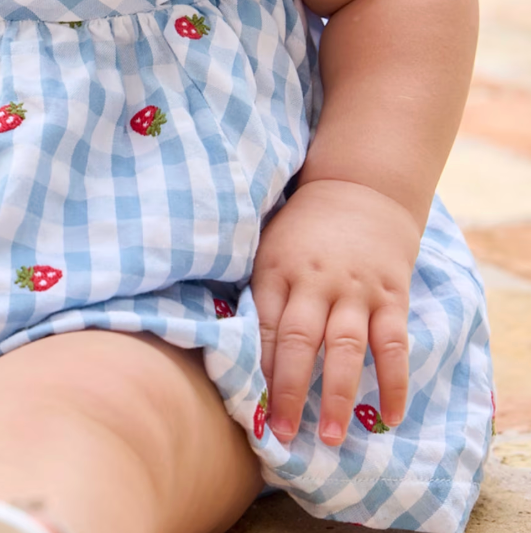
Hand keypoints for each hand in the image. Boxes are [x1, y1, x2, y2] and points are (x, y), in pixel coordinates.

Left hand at [251, 178, 420, 447]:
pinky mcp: (391, 294)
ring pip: (345, 347)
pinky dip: (394, 381)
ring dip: (339, 396)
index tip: (250, 411)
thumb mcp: (269, 246)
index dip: (257, 370)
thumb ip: (258, 291)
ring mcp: (355, 289)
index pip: (264, 326)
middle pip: (299, 340)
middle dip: (290, 391)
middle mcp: (315, 280)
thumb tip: (230, 346)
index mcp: (276, 268)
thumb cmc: (303, 228)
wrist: (360, 187)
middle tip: (283, 434)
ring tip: (332, 438)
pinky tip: (391, 416)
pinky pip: (393, 344)